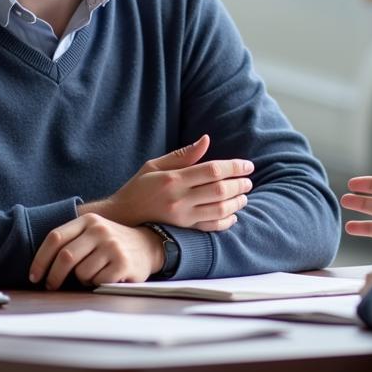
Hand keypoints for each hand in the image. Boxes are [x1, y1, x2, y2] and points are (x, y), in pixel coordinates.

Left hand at [29, 213, 164, 288]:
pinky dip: (97, 284)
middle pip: (65, 257)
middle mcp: (100, 230)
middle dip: (54, 277)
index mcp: (88, 220)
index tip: (34, 276)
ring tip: (94, 274)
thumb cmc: (112, 244)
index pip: (55, 237)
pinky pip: (97, 282)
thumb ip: (71, 240)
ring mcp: (112, 245)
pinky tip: (107, 277)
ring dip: (82, 280)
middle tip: (52, 286)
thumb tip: (39, 266)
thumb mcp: (93, 233)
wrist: (148, 246)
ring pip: (81, 273)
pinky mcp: (122, 263)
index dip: (40, 259)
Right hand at [84, 135, 253, 231]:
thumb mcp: (155, 165)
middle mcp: (179, 199)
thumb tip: (206, 140)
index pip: (212, 170)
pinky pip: (210, 228)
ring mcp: (181, 217)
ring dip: (236, 203)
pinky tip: (233, 215)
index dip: (234, 167)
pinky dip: (226, 222)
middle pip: (219, 191)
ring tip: (244, 196)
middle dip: (239, 184)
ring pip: (219, 210)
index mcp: (173, 179)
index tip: (248, 165)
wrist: (122, 217)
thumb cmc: (140, 187)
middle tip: (249, 181)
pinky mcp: (182, 231)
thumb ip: (183, 155)